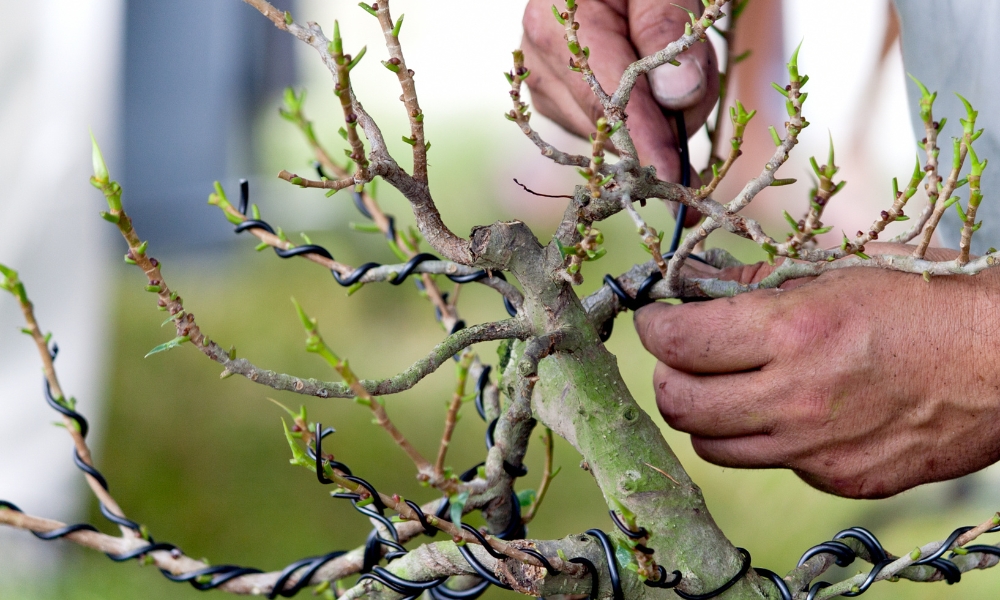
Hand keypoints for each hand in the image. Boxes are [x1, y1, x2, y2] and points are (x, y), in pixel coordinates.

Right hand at [521, 0, 718, 224]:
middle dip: (666, 118)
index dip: (643, 140)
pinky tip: (654, 84)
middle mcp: (541, 62)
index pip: (606, 98)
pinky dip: (643, 118)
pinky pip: (608, 132)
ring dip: (659, 116)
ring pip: (611, 136)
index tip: (672, 176)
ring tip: (680, 65)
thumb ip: (667, 28)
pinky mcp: (560, 103)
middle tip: (703, 72)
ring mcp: (547, 87)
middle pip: (609, 125)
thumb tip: (677, 98)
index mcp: (555, 24)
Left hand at [634, 244, 999, 497]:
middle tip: (681, 356)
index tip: (655, 317)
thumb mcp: (838, 270)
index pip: (677, 343)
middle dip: (667, 375)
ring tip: (728, 385)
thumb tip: (693, 283)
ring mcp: (817, 449)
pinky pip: (772, 464)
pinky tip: (794, 410)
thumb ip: (755, 283)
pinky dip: (766, 437)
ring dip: (706, 414)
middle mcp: (795, 398)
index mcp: (793, 331)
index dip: (652, 327)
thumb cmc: (926, 299)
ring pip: (712, 447)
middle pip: (679, 404)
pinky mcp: (840, 479)